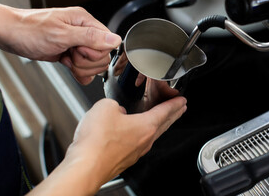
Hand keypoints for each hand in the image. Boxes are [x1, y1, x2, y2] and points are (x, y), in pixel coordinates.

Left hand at [0, 0, 120, 84]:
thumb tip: (114, 39)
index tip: (77, 51)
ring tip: (65, 59)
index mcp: (84, 21)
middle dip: (86, 62)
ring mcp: (76, 43)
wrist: (8, 34)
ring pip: (93, 64)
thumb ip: (90, 37)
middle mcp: (82, 31)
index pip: (107, 43)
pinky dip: (78, 72)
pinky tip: (67, 66)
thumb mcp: (60, 34)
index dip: (93, 53)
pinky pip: (84, 68)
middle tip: (69, 55)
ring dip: (80, 67)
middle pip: (101, 56)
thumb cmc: (28, 30)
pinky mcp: (69, 53)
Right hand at [28, 97, 186, 195]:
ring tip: (159, 119)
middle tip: (179, 109)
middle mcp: (144, 141)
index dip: (174, 104)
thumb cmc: (97, 142)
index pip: (165, 112)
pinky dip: (140, 135)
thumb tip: (116, 111)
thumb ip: (114, 104)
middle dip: (173, 115)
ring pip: (151, 135)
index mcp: (145, 126)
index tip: (182, 101)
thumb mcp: (105, 106)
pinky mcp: (123, 160)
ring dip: (158, 125)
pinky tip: (132, 133)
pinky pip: (136, 144)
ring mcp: (134, 153)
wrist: (86, 166)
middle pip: (163, 125)